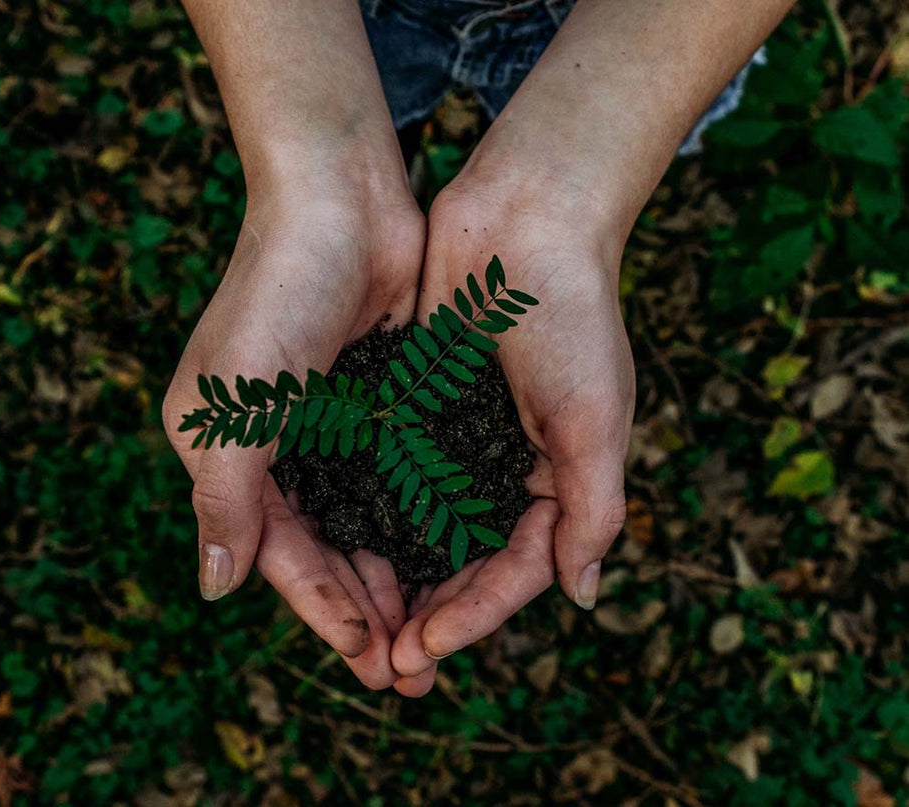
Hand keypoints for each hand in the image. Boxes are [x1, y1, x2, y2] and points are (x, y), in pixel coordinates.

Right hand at [163, 172, 426, 688]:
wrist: (340, 199)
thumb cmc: (275, 294)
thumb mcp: (234, 405)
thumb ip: (225, 499)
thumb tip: (215, 589)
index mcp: (229, 453)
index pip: (279, 553)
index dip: (323, 610)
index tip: (369, 660)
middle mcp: (278, 447)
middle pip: (325, 550)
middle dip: (365, 610)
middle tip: (411, 672)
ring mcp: (331, 425)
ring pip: (367, 523)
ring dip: (397, 577)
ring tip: (435, 634)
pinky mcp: (379, 401)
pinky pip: (399, 479)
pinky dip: (420, 521)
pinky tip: (451, 559)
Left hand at [390, 172, 634, 688]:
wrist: (525, 218)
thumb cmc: (572, 315)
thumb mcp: (595, 418)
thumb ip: (592, 508)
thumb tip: (582, 597)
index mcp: (555, 480)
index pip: (514, 571)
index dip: (473, 616)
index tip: (424, 647)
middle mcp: (503, 468)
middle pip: (463, 563)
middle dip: (428, 615)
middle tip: (385, 665)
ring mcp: (456, 439)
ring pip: (420, 528)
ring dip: (393, 578)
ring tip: (357, 626)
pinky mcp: (415, 406)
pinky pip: (389, 472)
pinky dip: (368, 512)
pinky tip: (336, 546)